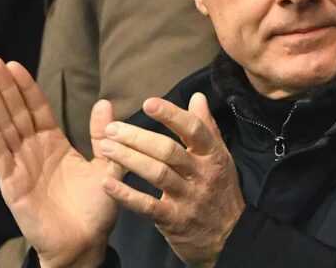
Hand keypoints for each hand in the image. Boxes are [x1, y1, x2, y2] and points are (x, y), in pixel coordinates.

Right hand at [0, 57, 121, 266]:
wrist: (86, 242)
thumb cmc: (97, 207)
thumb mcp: (108, 165)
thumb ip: (103, 136)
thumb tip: (105, 102)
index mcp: (54, 144)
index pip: (36, 109)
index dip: (25, 87)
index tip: (15, 64)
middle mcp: (34, 151)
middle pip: (15, 112)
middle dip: (4, 87)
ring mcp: (20, 166)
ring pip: (4, 128)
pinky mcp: (12, 184)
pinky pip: (0, 155)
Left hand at [100, 93, 244, 267]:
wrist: (230, 237)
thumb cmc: (220, 192)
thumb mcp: (220, 158)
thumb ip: (206, 127)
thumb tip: (197, 96)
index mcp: (212, 156)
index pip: (194, 130)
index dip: (171, 115)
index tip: (148, 103)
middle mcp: (202, 175)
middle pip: (169, 151)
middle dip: (138, 138)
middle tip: (112, 128)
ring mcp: (188, 198)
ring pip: (157, 174)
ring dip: (129, 159)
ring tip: (105, 147)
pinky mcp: (175, 220)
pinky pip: (148, 206)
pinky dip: (126, 194)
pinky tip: (107, 183)